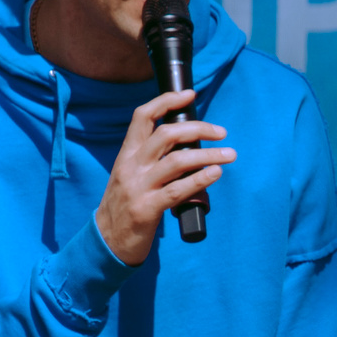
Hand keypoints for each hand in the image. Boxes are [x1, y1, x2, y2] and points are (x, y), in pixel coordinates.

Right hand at [95, 88, 233, 263]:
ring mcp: (138, 188)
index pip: (143, 116)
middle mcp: (131, 167)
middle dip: (198, 128)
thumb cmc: (126, 207)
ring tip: (229, 154)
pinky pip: (178, 190)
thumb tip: (186, 145)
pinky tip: (216, 173)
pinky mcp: (147, 209)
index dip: (167, 101)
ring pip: (177, 161)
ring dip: (208, 155)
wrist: (107, 242)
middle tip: (222, 132)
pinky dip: (200, 179)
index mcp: (127, 155)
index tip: (190, 94)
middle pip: (166, 134)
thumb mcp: (130, 176)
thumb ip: (150, 159)